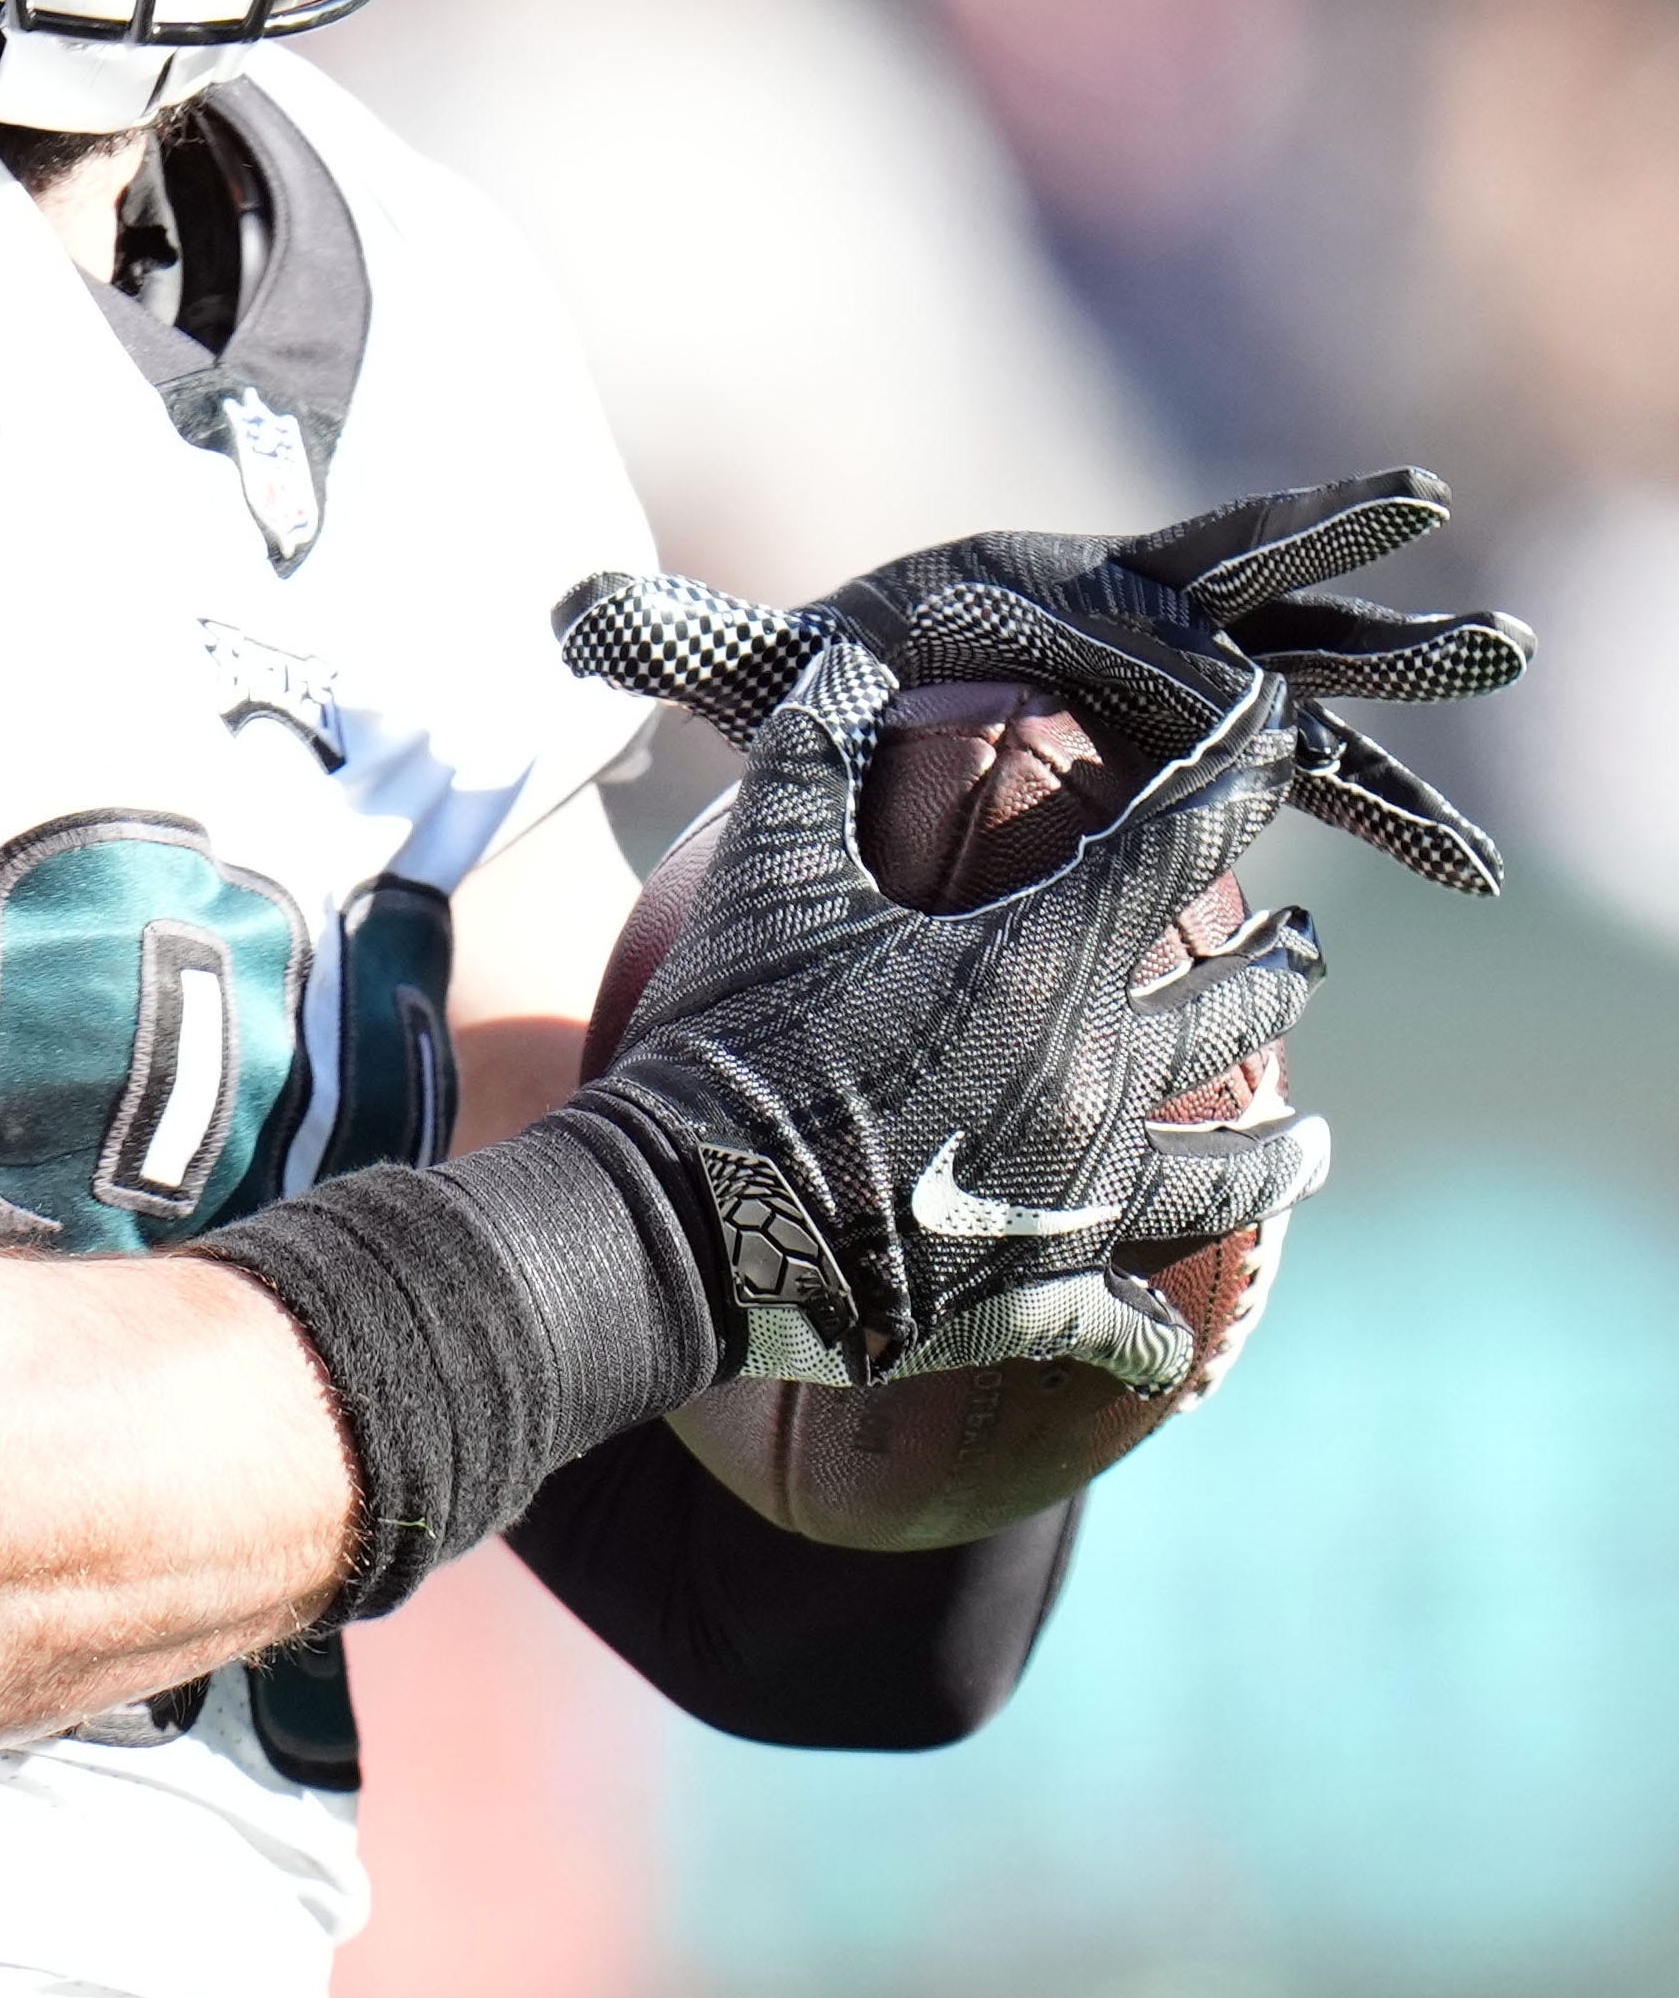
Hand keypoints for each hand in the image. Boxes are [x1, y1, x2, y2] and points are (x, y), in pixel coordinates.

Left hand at [561, 464, 1529, 896]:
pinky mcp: (1216, 749)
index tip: (1300, 567)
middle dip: (1338, 567)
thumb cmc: (851, 673)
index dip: (1204, 584)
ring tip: (1496, 653)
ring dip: (1398, 668)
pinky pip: (1317, 781)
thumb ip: (680, 641)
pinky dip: (1387, 816)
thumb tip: (561, 611)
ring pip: (1312, 672)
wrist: (899, 697)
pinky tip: (1463, 870)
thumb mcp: (770, 667)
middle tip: (1436, 543)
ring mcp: (1192, 682)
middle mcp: (1136, 619)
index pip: (1133, 582)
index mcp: (1046, 588)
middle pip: (1248, 587)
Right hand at [571, 633, 1325, 1404]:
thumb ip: (818, 753)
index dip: (1240, 775)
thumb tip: (852, 659)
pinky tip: (1176, 1338)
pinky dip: (1156, 1334)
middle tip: (1302, 948)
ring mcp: (1081, 1201)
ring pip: (1234, 1172)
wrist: (683, 1226)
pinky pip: (1131, 1327)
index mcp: (1045, 962)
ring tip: (1313, 1141)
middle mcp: (1097, 1078)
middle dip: (1283, 966)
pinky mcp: (1037, 1299)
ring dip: (1285, 1153)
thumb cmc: (726, 1037)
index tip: (1276, 740)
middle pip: (1241, 1007)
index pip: (1184, 838)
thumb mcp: (764, 875)